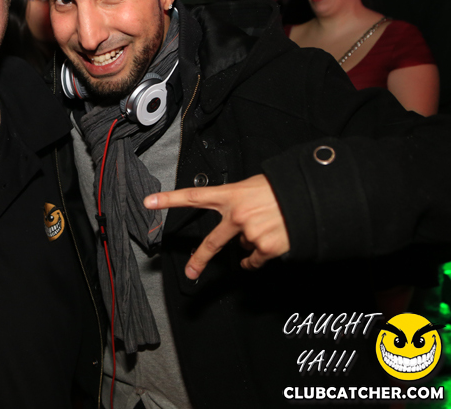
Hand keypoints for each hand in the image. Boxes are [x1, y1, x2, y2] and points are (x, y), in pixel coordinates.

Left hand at [144, 174, 288, 278]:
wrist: (310, 197)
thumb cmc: (283, 189)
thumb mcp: (255, 187)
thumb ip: (239, 204)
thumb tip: (237, 231)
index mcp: (231, 195)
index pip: (194, 196)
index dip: (169, 199)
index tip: (149, 202)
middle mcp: (236, 215)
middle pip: (212, 242)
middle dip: (200, 259)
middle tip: (190, 271)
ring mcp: (249, 232)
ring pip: (244, 247)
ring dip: (253, 242)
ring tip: (270, 226)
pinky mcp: (264, 247)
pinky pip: (256, 259)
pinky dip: (262, 256)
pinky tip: (272, 241)